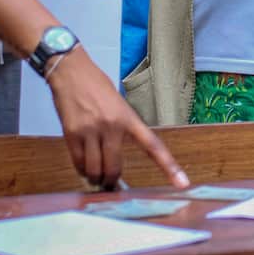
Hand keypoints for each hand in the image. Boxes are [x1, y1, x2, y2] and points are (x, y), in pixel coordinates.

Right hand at [47, 46, 188, 188]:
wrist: (71, 71)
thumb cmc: (96, 86)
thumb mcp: (118, 104)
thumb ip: (121, 128)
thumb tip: (116, 159)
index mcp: (128, 117)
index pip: (152, 146)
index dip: (168, 166)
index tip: (182, 183)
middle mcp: (112, 125)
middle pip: (115, 168)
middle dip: (112, 181)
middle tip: (110, 183)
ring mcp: (91, 130)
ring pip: (95, 170)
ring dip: (95, 178)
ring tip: (95, 176)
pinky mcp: (72, 134)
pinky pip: (78, 163)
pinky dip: (81, 170)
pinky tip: (83, 166)